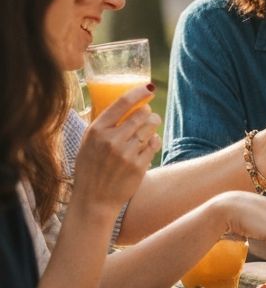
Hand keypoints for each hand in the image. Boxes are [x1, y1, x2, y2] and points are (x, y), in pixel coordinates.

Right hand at [74, 85, 160, 213]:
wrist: (94, 199)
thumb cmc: (90, 168)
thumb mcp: (88, 143)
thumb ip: (103, 125)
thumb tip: (124, 103)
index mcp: (96, 131)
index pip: (122, 103)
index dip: (139, 92)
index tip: (149, 88)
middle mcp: (111, 140)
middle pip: (141, 114)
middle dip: (148, 112)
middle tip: (148, 115)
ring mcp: (126, 153)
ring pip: (151, 127)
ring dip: (153, 124)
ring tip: (149, 128)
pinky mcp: (139, 165)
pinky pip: (154, 143)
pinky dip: (154, 140)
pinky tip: (149, 143)